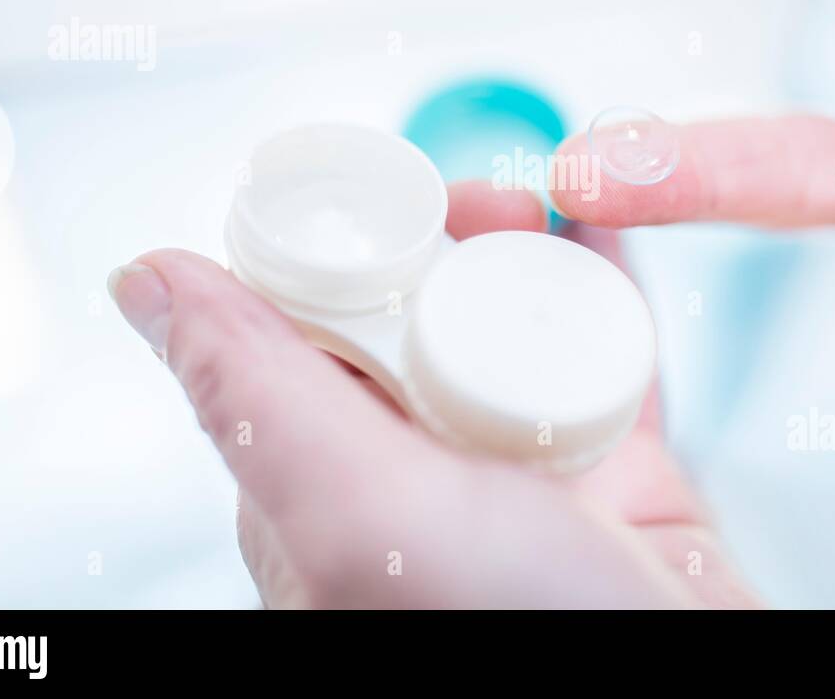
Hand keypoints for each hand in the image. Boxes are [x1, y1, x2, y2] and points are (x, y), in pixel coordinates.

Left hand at [110, 181, 756, 607]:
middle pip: (414, 308)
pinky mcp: (608, 468)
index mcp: (325, 480)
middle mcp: (413, 472)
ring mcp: (514, 468)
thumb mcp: (363, 509)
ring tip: (553, 197)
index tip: (387, 187)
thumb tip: (143, 281)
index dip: (341, 240)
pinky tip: (608, 233)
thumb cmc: (505, 635)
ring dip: (528, 246)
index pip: (302, 321)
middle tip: (494, 199)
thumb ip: (256, 393)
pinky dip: (609, 283)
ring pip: (510, 319)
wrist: (691, 693)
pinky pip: (606, 349)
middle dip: (447, 232)